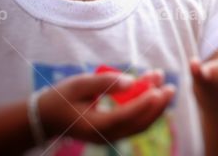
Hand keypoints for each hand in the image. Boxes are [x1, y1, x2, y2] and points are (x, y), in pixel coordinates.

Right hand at [37, 69, 174, 143]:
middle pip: (138, 124)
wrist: (47, 117)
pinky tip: (152, 89)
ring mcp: (110, 135)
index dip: (142, 104)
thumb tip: (132, 82)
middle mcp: (105, 135)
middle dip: (157, 105)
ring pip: (140, 124)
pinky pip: (135, 122)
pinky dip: (146, 107)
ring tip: (164, 83)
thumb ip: (106, 82)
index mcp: (94, 125)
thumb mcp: (80, 84)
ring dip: (155, 105)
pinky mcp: (113, 131)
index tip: (158, 90)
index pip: (124, 116)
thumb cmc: (62, 97)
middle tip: (170, 86)